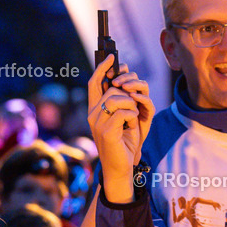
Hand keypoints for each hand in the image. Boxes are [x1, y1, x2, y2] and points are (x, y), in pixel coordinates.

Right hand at [87, 55, 153, 202]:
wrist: (121, 168)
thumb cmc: (124, 143)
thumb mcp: (123, 118)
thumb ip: (121, 100)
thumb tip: (125, 77)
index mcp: (94, 111)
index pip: (94, 83)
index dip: (102, 68)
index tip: (112, 58)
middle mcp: (92, 115)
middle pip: (111, 90)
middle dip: (127, 94)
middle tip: (134, 106)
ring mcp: (97, 123)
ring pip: (118, 99)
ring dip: (131, 106)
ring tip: (132, 119)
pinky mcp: (107, 131)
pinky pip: (124, 112)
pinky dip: (133, 116)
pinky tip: (132, 126)